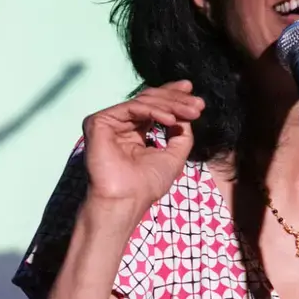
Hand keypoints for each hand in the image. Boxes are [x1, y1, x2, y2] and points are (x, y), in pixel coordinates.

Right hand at [81, 80, 202, 211]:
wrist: (127, 199)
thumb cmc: (147, 185)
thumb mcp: (174, 156)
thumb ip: (181, 134)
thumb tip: (187, 115)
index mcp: (135, 133)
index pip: (154, 108)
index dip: (174, 99)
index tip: (198, 100)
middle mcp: (121, 125)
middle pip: (150, 100)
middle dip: (177, 99)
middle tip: (199, 104)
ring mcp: (109, 122)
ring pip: (143, 101)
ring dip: (171, 105)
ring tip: (191, 112)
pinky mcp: (99, 121)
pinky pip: (132, 108)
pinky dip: (154, 111)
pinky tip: (171, 120)